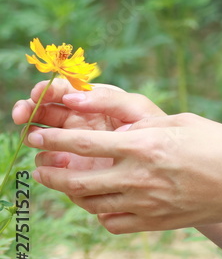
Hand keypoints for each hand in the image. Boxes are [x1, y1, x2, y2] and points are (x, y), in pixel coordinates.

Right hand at [13, 81, 164, 171]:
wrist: (163, 163)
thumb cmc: (152, 128)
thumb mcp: (135, 108)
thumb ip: (107, 99)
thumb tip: (72, 96)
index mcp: (89, 101)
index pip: (59, 90)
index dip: (45, 90)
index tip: (38, 94)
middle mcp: (75, 121)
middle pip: (41, 112)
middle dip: (28, 109)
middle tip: (22, 113)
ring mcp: (71, 145)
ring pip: (40, 138)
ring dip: (34, 136)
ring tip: (38, 139)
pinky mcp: (72, 169)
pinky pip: (50, 166)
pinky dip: (47, 163)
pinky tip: (57, 162)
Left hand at [27, 113, 221, 233]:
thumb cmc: (221, 144)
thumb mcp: (181, 121)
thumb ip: (144, 125)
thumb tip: (115, 123)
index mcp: (146, 146)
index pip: (86, 143)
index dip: (55, 140)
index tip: (35, 136)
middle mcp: (141, 178)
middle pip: (79, 181)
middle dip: (52, 173)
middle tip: (40, 165)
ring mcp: (147, 205)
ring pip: (92, 204)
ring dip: (71, 194)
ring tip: (64, 182)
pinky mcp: (155, 224)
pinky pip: (113, 223)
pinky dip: (100, 213)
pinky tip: (100, 202)